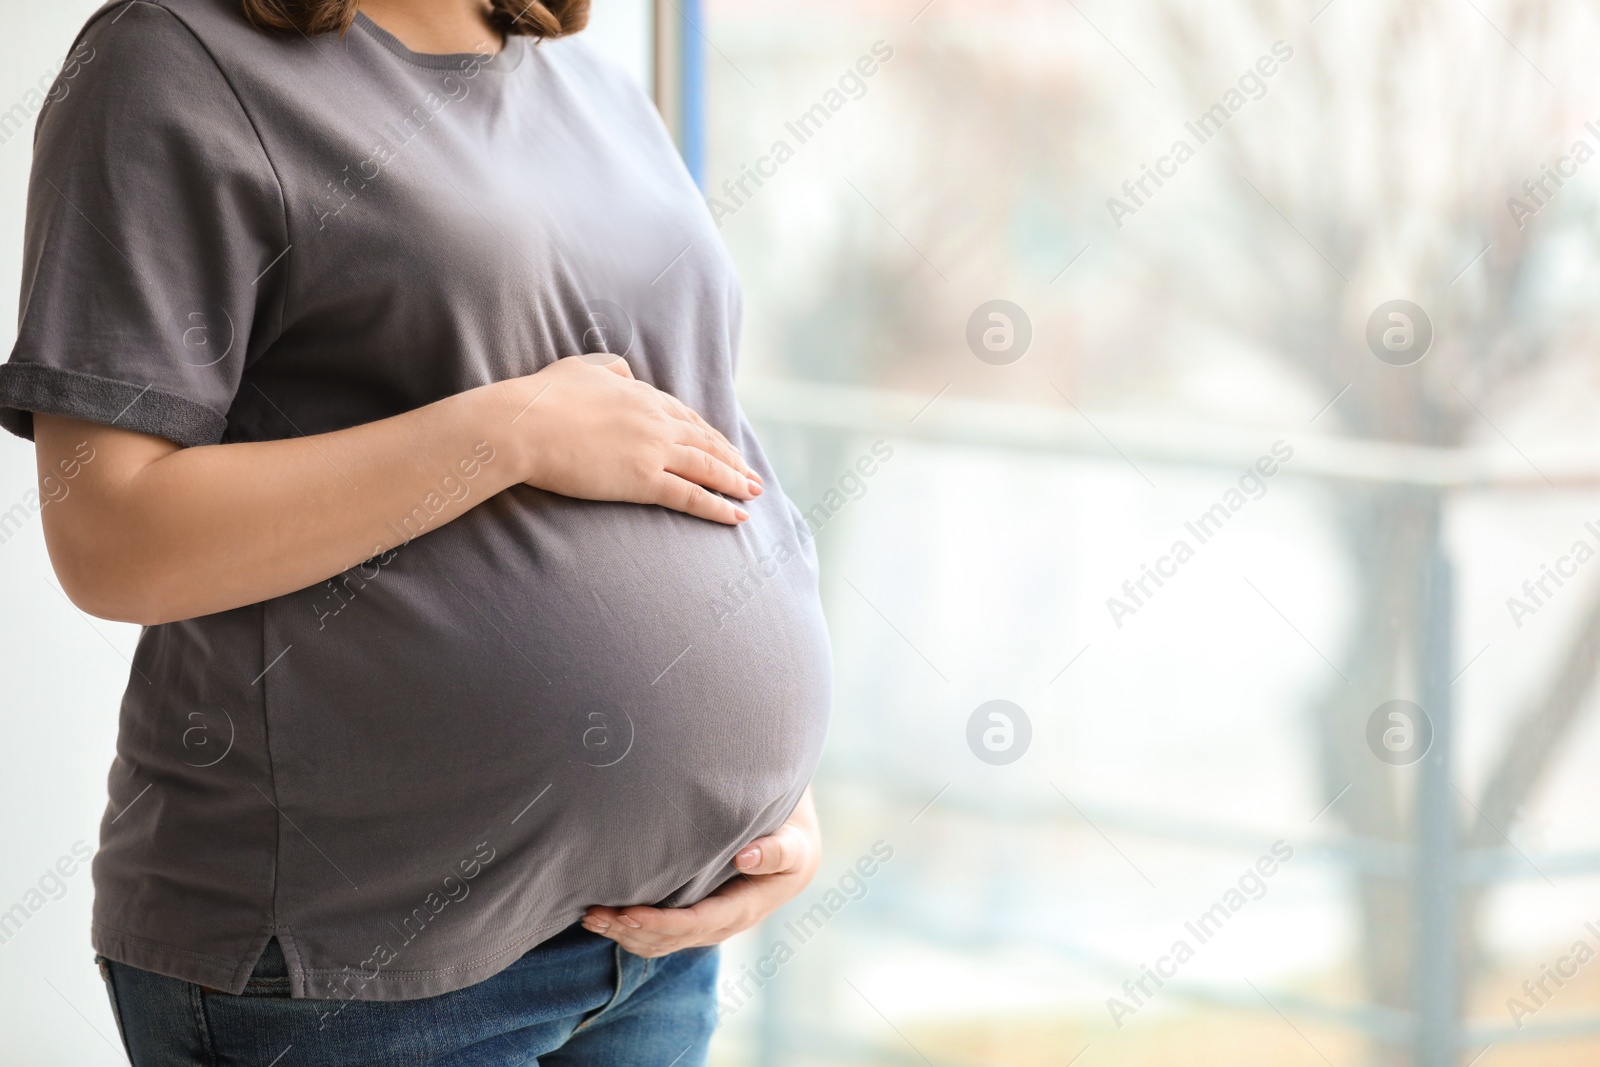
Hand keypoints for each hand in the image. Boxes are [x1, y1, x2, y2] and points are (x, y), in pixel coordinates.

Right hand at [506, 354, 760, 524]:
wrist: (522, 424)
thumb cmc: (541, 398)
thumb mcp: (579, 367)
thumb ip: (608, 367)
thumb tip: (626, 370)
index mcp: (640, 393)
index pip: (684, 415)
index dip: (708, 432)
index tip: (723, 444)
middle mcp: (655, 420)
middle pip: (705, 440)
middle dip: (731, 458)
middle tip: (750, 473)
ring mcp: (652, 450)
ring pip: (707, 467)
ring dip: (734, 482)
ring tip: (753, 493)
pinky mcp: (643, 480)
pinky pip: (691, 496)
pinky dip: (718, 507)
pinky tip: (737, 516)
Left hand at [581, 788, 820, 957]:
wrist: (793, 838)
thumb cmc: (792, 831)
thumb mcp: (794, 839)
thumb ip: (776, 850)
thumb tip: (746, 856)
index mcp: (751, 905)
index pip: (700, 923)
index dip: (663, 924)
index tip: (628, 913)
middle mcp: (727, 922)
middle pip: (674, 939)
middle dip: (632, 930)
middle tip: (594, 914)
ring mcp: (710, 922)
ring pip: (662, 941)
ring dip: (624, 934)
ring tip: (589, 918)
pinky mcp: (696, 914)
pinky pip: (661, 933)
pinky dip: (631, 928)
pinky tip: (605, 915)